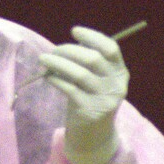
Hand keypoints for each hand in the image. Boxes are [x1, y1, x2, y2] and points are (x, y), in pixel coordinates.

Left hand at [38, 26, 129, 163]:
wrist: (94, 133)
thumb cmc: (90, 97)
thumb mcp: (95, 79)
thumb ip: (87, 63)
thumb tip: (64, 47)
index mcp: (119, 71)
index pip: (111, 48)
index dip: (93, 36)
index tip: (74, 30)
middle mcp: (116, 84)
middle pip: (93, 59)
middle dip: (69, 50)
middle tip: (52, 50)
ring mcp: (105, 98)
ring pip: (80, 74)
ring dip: (58, 63)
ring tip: (43, 59)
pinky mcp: (91, 111)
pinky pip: (70, 90)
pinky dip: (56, 80)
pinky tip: (48, 76)